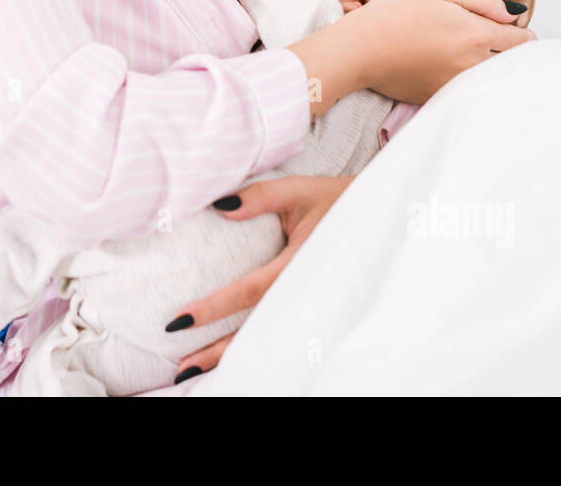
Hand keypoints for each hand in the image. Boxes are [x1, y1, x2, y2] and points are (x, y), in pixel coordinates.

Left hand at [168, 174, 354, 382]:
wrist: (380, 217)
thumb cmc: (336, 201)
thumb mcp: (300, 191)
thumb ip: (261, 196)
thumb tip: (220, 206)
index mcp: (300, 264)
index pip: (250, 292)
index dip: (214, 308)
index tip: (180, 320)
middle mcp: (305, 292)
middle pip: (256, 330)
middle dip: (217, 352)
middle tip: (180, 367)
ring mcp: (310, 304)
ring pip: (266, 338)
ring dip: (230, 357)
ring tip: (191, 370)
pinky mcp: (311, 307)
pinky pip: (278, 332)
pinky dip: (253, 348)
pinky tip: (228, 359)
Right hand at [338, 0, 536, 104]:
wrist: (359, 49)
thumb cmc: (396, 14)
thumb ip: (482, 0)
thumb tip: (512, 15)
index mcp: (476, 34)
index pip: (522, 41)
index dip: (523, 34)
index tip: (516, 31)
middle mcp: (472, 65)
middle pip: (511, 64)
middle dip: (510, 53)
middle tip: (495, 42)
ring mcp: (456, 86)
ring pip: (490, 79)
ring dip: (490, 68)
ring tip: (471, 54)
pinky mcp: (439, 98)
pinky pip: (466, 91)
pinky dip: (466, 81)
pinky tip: (448, 68)